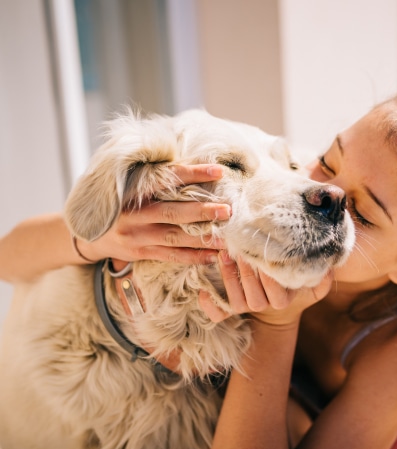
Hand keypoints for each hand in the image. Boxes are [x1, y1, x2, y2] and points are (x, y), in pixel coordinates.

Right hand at [75, 164, 230, 264]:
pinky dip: (193, 257)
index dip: (193, 174)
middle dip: (203, 211)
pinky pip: (171, 256)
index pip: (167, 179)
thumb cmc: (118, 202)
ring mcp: (137, 236)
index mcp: (133, 190)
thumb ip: (154, 177)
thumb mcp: (128, 184)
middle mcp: (135, 214)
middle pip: (174, 212)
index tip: (218, 171)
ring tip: (227, 238)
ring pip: (175, 238)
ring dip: (203, 238)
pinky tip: (213, 256)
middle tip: (228, 209)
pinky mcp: (140, 253)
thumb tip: (192, 162)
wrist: (85, 233)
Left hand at [199, 251, 332, 325]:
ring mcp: (246, 308)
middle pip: (253, 295)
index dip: (267, 275)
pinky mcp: (230, 309)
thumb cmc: (293, 285)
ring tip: (224, 254)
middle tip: (238, 248)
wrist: (276, 308)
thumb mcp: (313, 284)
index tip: (262, 255)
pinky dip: (210, 305)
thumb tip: (330, 263)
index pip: (276, 291)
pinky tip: (203, 291)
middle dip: (245, 272)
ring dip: (228, 278)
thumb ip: (323, 276)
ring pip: (236, 300)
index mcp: (282, 299)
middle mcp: (264, 305)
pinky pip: (218, 314)